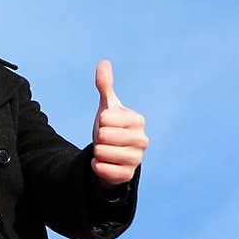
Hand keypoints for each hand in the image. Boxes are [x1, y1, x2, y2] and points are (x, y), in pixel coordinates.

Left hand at [91, 59, 148, 184]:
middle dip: (98, 138)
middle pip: (104, 136)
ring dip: (97, 152)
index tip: (107, 125)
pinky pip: (105, 171)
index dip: (100, 121)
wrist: (111, 155)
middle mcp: (142, 140)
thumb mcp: (107, 107)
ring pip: (104, 153)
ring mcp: (136, 159)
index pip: (106, 118)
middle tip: (105, 140)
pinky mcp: (128, 176)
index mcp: (138, 120)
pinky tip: (99, 163)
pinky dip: (97, 167)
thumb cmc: (110, 127)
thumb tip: (104, 62)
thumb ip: (105, 86)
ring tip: (103, 151)